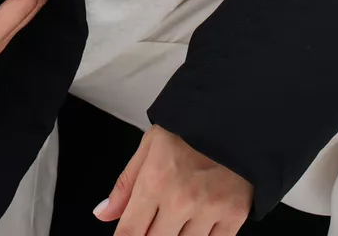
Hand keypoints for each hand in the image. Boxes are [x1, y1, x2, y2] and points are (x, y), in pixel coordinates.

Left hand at [93, 123, 252, 233]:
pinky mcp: (235, 216)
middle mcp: (181, 199)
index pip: (130, 232)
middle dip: (150, 235)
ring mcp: (210, 210)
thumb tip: (103, 215)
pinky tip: (198, 223)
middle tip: (156, 219)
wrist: (234, 115)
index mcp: (155, 179)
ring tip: (178, 214)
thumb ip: (125, 185)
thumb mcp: (150, 146)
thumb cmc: (189, 129)